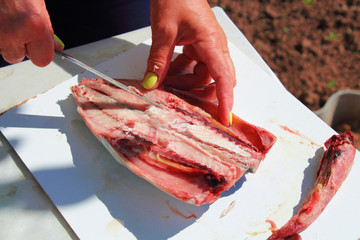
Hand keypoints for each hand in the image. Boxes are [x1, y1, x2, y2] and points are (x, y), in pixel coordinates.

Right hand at [0, 0, 62, 66]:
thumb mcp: (39, 8)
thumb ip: (46, 31)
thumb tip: (55, 47)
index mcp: (34, 26)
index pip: (42, 60)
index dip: (40, 54)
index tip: (39, 48)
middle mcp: (13, 32)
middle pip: (17, 57)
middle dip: (18, 47)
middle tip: (18, 28)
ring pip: (2, 50)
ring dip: (5, 40)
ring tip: (7, 19)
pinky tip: (0, 18)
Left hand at [144, 0, 235, 125]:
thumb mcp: (164, 31)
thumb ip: (158, 60)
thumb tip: (151, 85)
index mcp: (212, 42)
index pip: (223, 78)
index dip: (226, 101)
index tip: (225, 120)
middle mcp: (214, 46)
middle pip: (217, 79)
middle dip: (203, 94)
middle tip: (186, 104)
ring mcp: (206, 45)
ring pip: (202, 74)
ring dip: (186, 82)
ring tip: (165, 83)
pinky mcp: (197, 43)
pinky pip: (193, 65)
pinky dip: (180, 72)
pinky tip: (165, 72)